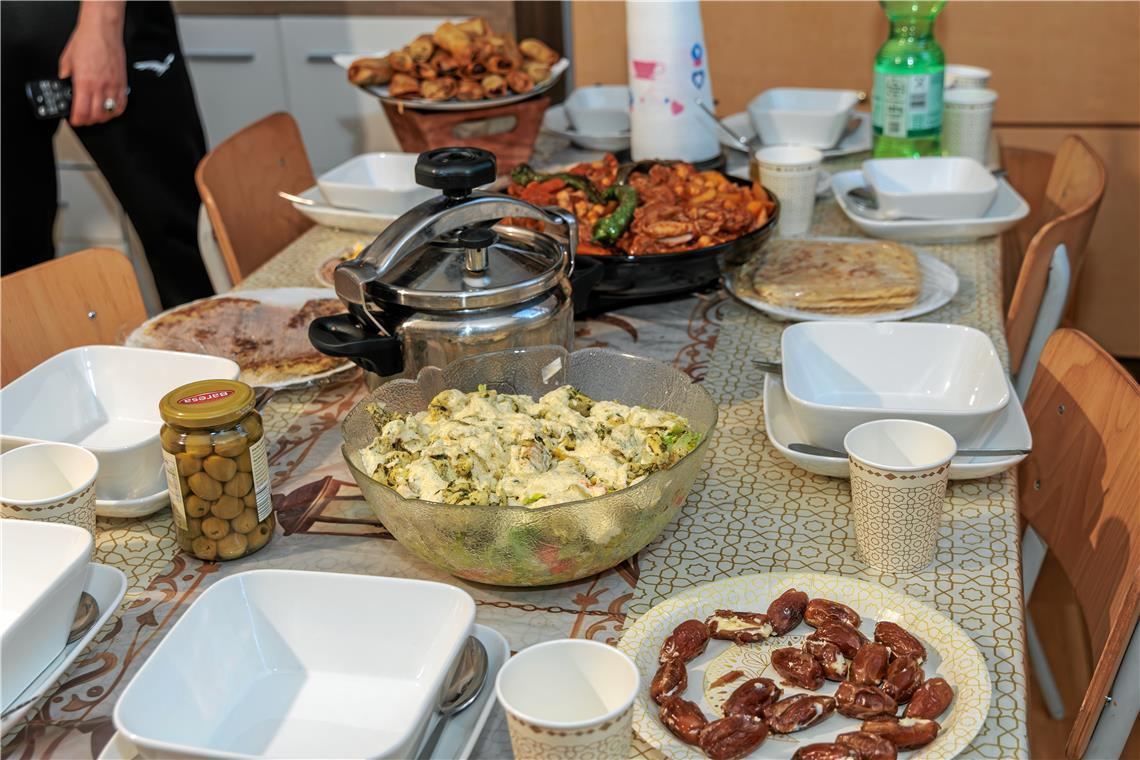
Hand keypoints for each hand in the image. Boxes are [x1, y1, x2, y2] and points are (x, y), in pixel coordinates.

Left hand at [58, 1, 126, 126]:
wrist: (102, 31)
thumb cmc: (86, 41)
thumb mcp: (67, 60)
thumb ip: (66, 76)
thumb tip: (65, 86)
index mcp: (84, 82)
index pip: (82, 111)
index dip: (77, 120)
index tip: (74, 120)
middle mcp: (100, 86)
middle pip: (96, 116)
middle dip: (88, 121)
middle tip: (83, 119)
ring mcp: (113, 86)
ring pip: (110, 113)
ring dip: (102, 117)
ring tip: (96, 115)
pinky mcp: (122, 83)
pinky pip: (122, 105)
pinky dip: (116, 111)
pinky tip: (110, 109)